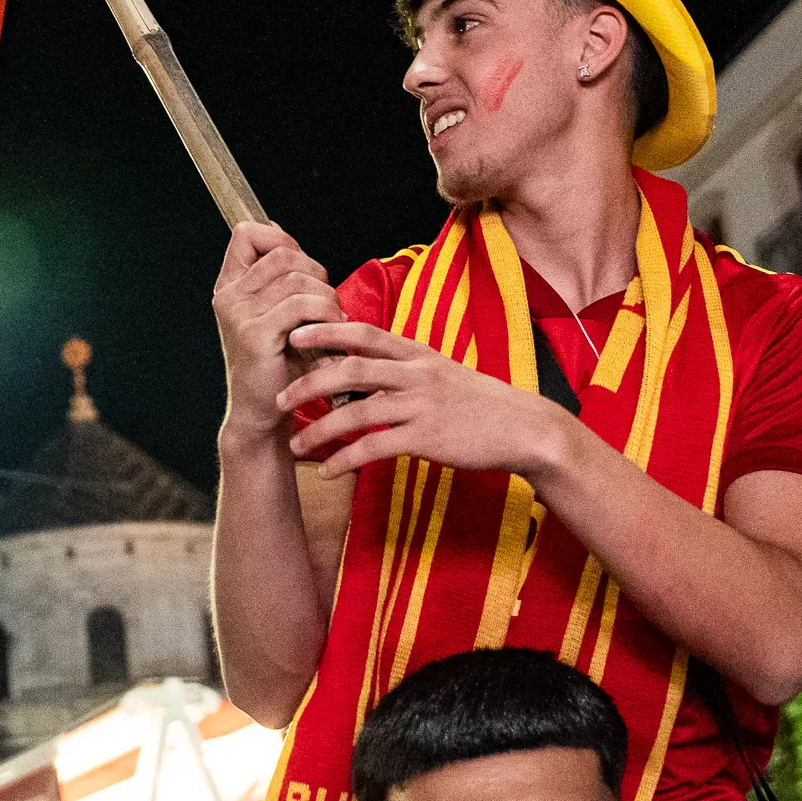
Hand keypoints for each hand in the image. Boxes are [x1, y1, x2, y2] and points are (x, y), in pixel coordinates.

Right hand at [211, 222, 342, 445]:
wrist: (261, 411)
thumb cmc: (277, 364)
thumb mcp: (274, 314)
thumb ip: (277, 278)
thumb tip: (278, 230)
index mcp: (229, 286)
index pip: (246, 233)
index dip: (280, 239)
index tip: (300, 266)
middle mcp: (228, 297)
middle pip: (283, 254)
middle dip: (316, 272)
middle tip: (326, 302)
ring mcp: (238, 315)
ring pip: (296, 279)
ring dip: (326, 297)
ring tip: (332, 319)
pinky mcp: (255, 335)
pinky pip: (301, 305)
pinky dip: (325, 314)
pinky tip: (331, 332)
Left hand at [279, 319, 582, 480]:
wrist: (522, 428)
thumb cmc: (479, 403)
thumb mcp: (441, 372)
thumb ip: (404, 368)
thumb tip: (364, 368)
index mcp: (417, 353)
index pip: (364, 332)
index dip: (326, 330)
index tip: (294, 333)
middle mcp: (416, 373)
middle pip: (351, 368)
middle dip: (309, 381)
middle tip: (278, 397)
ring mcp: (421, 405)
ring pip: (357, 410)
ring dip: (320, 428)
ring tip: (295, 444)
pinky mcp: (428, 437)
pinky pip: (376, 446)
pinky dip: (346, 458)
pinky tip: (328, 470)